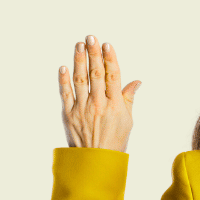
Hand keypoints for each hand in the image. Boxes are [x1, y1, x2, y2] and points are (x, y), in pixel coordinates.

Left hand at [58, 34, 141, 150]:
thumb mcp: (127, 120)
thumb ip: (128, 98)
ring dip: (79, 61)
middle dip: (93, 54)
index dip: (110, 59)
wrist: (96, 161)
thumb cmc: (114, 141)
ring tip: (79, 45)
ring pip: (80, 80)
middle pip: (96, 74)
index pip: (113, 77)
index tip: (107, 45)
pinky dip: (64, 80)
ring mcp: (82, 109)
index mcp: (115, 105)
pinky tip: (64, 67)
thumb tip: (135, 81)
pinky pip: (66, 94)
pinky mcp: (69, 114)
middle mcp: (99, 105)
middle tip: (91, 38)